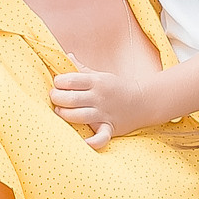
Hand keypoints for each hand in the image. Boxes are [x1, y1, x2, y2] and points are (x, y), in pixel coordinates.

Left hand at [51, 67, 172, 150]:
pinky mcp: (110, 127)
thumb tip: (66, 56)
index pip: (71, 80)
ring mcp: (104, 114)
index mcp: (96, 82)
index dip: (59, 82)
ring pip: (79, 116)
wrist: (143, 102)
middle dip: (57, 98)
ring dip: (65, 115)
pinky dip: (93, 142)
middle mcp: (99, 98)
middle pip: (71, 98)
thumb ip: (82, 69)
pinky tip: (84, 143)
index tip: (58, 84)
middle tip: (55, 98)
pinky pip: (102, 137)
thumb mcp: (101, 75)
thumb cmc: (116, 88)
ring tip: (60, 111)